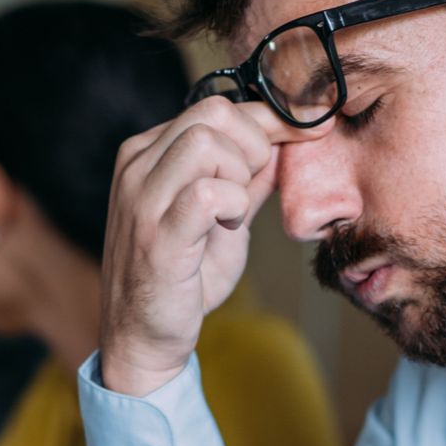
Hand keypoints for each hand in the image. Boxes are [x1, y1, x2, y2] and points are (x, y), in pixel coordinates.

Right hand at [100, 97, 331, 396]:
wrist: (144, 337)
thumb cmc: (181, 280)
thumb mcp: (221, 220)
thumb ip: (246, 181)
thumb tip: (284, 143)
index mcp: (148, 154)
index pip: (215, 108)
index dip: (270, 118)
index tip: (309, 130)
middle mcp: (136, 167)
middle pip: (213, 114)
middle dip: (256, 145)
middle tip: (255, 188)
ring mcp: (141, 199)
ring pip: (207, 144)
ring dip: (239, 175)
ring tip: (234, 212)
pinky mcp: (155, 236)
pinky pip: (207, 193)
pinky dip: (232, 205)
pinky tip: (227, 226)